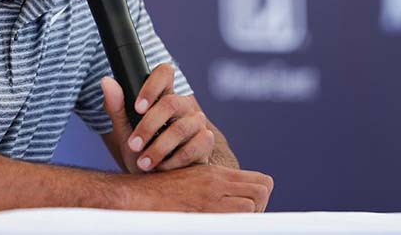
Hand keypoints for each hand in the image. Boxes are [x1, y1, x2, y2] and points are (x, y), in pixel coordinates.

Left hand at [101, 63, 214, 172]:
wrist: (157, 182)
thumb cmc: (141, 152)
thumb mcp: (124, 132)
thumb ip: (116, 107)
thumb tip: (106, 81)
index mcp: (163, 96)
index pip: (164, 73)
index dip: (152, 86)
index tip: (137, 108)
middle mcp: (183, 105)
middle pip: (171, 103)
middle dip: (149, 126)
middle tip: (133, 144)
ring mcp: (197, 122)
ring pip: (181, 127)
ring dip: (159, 148)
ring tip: (143, 163)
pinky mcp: (205, 141)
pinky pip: (193, 147)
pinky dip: (174, 161)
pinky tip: (162, 167)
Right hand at [124, 164, 273, 212]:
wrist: (137, 195)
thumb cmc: (161, 191)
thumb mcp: (193, 179)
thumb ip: (216, 186)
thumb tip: (239, 202)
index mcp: (217, 173)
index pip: (262, 181)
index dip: (261, 198)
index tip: (250, 210)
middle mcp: (217, 182)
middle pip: (263, 191)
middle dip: (260, 208)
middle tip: (244, 220)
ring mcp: (210, 197)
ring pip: (251, 206)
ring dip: (246, 218)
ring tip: (230, 224)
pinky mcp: (202, 212)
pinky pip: (233, 219)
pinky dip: (232, 225)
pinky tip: (217, 226)